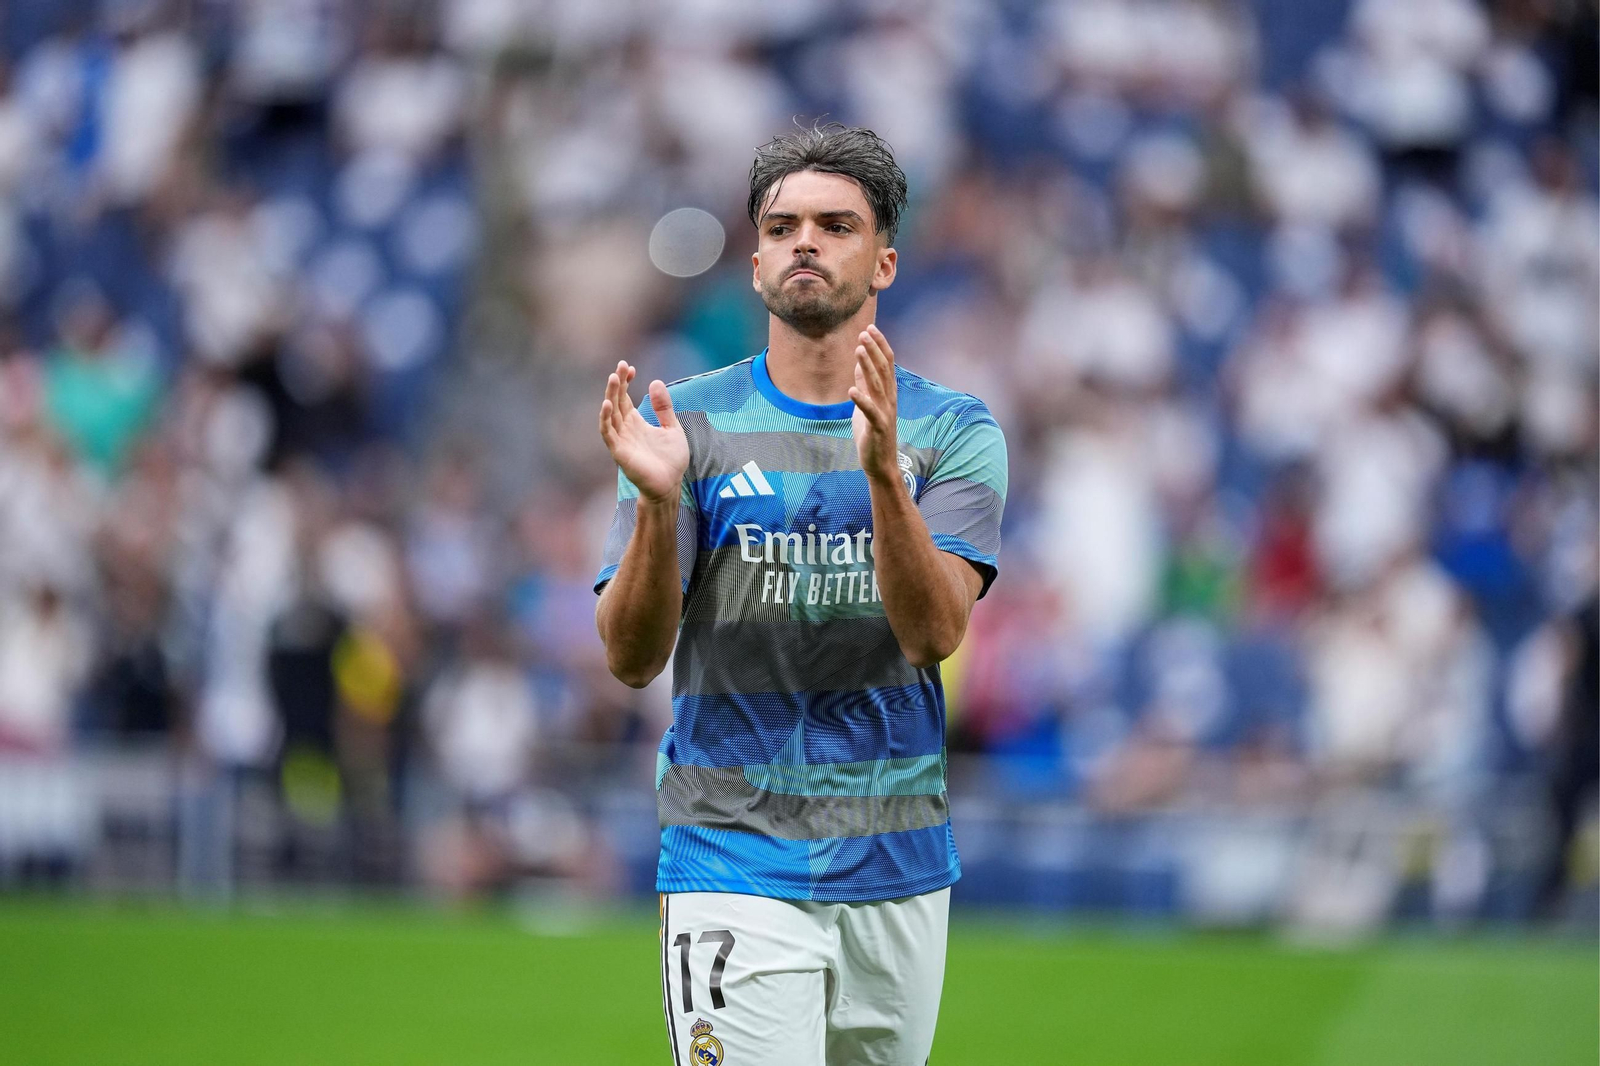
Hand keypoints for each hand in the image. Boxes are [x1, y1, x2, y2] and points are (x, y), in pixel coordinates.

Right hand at [598, 360, 688, 504]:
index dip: (625, 381)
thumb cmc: (671, 460)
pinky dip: (605, 419)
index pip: (625, 397)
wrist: (670, 485)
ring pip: (610, 414)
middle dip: (617, 383)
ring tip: (613, 378)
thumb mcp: (672, 428)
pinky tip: (607, 404)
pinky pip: (608, 433)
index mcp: (636, 422)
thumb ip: (664, 408)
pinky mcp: (619, 452)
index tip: (629, 367)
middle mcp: (625, 429)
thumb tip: (655, 382)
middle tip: (621, 365)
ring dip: (610, 395)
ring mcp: (621, 439)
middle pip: (616, 401)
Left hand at [848, 324, 899, 485]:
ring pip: (877, 385)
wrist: (881, 464)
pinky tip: (851, 390)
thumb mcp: (866, 405)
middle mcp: (889, 400)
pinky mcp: (878, 427)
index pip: (886, 363)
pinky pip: (870, 412)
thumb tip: (858, 364)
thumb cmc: (873, 434)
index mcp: (887, 393)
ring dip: (867, 366)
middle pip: (883, 370)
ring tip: (859, 350)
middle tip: (864, 332)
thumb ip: (864, 385)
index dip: (879, 345)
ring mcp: (885, 413)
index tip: (870, 328)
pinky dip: (861, 400)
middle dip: (874, 350)